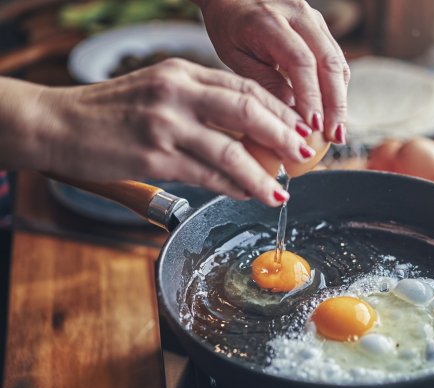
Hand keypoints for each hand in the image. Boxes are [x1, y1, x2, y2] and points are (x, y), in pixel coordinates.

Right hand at [3, 59, 315, 205]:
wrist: (56, 124)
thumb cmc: (109, 111)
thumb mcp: (158, 91)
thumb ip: (198, 103)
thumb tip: (244, 133)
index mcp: (181, 72)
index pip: (244, 87)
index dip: (278, 110)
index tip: (297, 128)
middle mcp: (177, 92)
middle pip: (247, 110)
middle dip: (283, 135)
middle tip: (303, 155)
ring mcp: (165, 124)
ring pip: (231, 149)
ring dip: (262, 174)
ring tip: (280, 191)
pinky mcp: (154, 157)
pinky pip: (206, 174)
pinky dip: (232, 186)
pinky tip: (247, 194)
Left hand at [197, 0, 349, 143]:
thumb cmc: (228, 26)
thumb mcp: (235, 56)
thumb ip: (263, 82)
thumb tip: (292, 115)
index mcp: (269, 21)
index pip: (301, 62)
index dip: (311, 97)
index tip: (313, 127)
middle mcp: (298, 14)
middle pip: (328, 62)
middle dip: (335, 104)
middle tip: (335, 136)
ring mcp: (313, 18)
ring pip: (337, 62)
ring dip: (340, 99)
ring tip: (337, 131)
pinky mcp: (320, 26)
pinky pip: (335, 60)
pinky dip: (336, 88)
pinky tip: (332, 112)